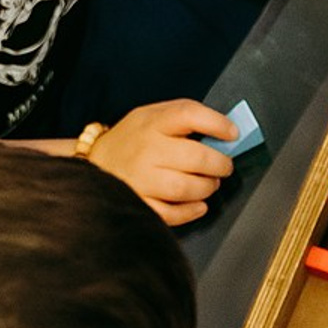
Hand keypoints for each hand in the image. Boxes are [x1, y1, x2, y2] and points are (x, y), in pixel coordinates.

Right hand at [86, 99, 233, 225]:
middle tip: (224, 166)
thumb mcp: (153, 116)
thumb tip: (227, 133)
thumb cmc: (133, 139)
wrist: (94, 162)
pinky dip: (191, 211)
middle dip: (220, 164)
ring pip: (186, 188)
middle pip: (195, 157)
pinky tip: (198, 203)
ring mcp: (140, 179)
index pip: (188, 114)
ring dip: (207, 187)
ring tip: (209, 184)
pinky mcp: (138, 203)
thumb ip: (186, 118)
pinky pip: (172, 213)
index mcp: (152, 123)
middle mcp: (145, 150)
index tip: (232, 133)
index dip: (217, 123)